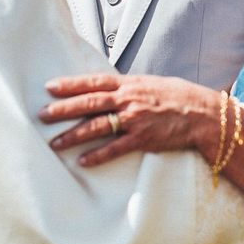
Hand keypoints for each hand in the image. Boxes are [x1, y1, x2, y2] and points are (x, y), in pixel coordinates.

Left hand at [39, 73, 213, 166]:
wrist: (202, 113)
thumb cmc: (176, 97)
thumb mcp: (150, 84)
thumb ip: (127, 87)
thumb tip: (106, 89)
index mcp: (129, 83)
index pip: (93, 82)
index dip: (70, 84)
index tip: (49, 87)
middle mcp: (129, 99)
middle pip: (90, 103)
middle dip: (63, 110)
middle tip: (42, 115)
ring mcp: (135, 119)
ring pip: (97, 126)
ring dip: (74, 135)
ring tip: (54, 143)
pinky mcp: (143, 138)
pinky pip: (116, 148)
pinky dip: (98, 155)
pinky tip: (83, 162)